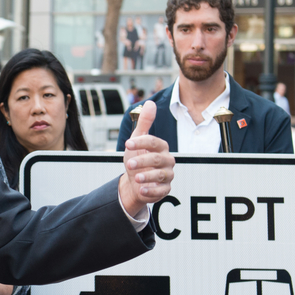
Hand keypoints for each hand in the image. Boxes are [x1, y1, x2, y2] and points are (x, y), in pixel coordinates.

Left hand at [119, 100, 174, 216]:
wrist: (135, 181)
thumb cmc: (137, 158)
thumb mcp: (137, 140)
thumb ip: (144, 123)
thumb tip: (150, 102)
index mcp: (161, 147)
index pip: (153, 142)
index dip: (140, 142)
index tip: (127, 144)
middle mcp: (167, 161)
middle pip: (157, 159)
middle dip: (143, 161)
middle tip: (129, 164)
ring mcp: (167, 175)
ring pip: (161, 175)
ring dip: (148, 176)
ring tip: (136, 178)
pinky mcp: (165, 189)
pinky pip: (161, 191)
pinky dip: (151, 191)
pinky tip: (142, 189)